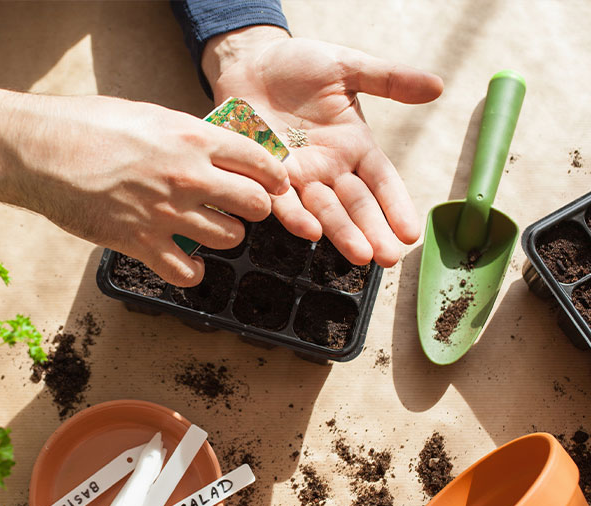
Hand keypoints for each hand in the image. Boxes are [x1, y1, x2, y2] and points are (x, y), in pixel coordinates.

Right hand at [0, 88, 289, 285]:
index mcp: (193, 138)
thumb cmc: (89, 125)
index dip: (274, 176)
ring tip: (206, 229)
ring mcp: (166, 213)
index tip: (273, 185)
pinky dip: (191, 271)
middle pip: (255, 205)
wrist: (40, 151)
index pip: (260, 162)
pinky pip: (188, 272)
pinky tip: (184, 260)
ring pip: (229, 239)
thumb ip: (189, 136)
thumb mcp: (149, 116)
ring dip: (223, 236)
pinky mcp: (140, 243)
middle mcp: (188, 177)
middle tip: (238, 207)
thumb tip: (217, 151)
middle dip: (253, 208)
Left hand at [203, 27, 443, 266]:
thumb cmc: (299, 65)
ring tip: (360, 255)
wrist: (250, 63)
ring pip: (324, 210)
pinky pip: (282, 200)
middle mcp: (329, 168)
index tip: (411, 233)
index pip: (382, 182)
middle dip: (373, 231)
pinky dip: (295, 216)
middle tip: (389, 258)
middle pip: (356, 204)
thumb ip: (389, 79)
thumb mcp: (348, 66)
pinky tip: (310, 232)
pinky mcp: (266, 175)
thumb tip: (438, 86)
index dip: (397, 206)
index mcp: (354, 146)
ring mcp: (298, 175)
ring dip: (341, 233)